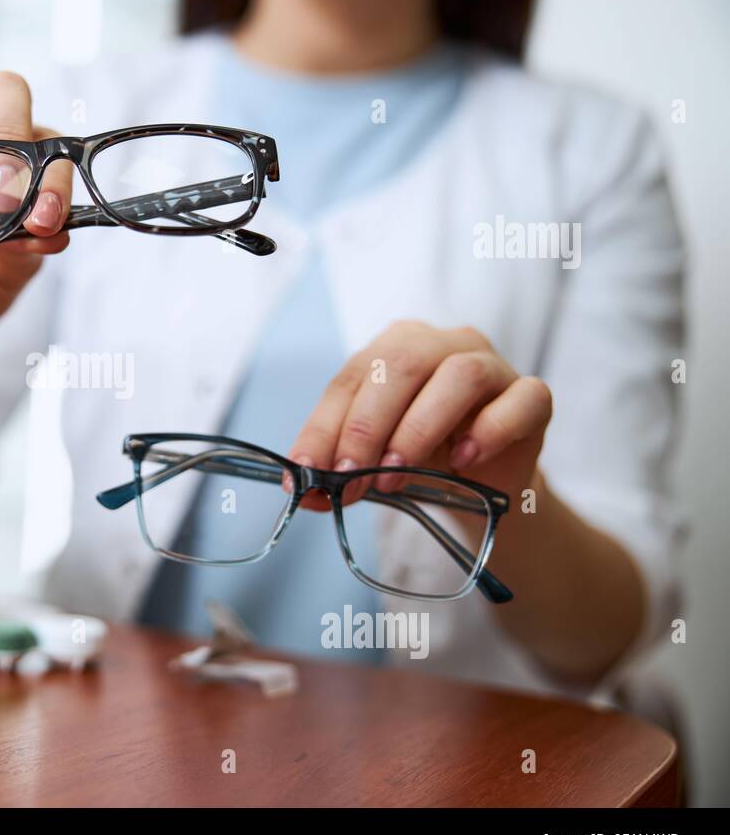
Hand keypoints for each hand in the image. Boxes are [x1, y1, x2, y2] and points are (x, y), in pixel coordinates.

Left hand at [288, 321, 552, 506]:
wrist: (482, 487)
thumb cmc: (420, 459)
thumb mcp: (370, 459)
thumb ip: (337, 464)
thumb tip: (301, 491)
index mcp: (395, 347)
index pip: (352, 378)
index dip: (326, 426)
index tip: (311, 472)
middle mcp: (444, 344)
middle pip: (402, 363)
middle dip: (368, 427)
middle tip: (352, 479)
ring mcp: (494, 365)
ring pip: (460, 375)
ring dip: (419, 428)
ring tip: (395, 475)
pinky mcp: (533, 396)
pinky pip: (522, 399)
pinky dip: (489, 431)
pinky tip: (463, 460)